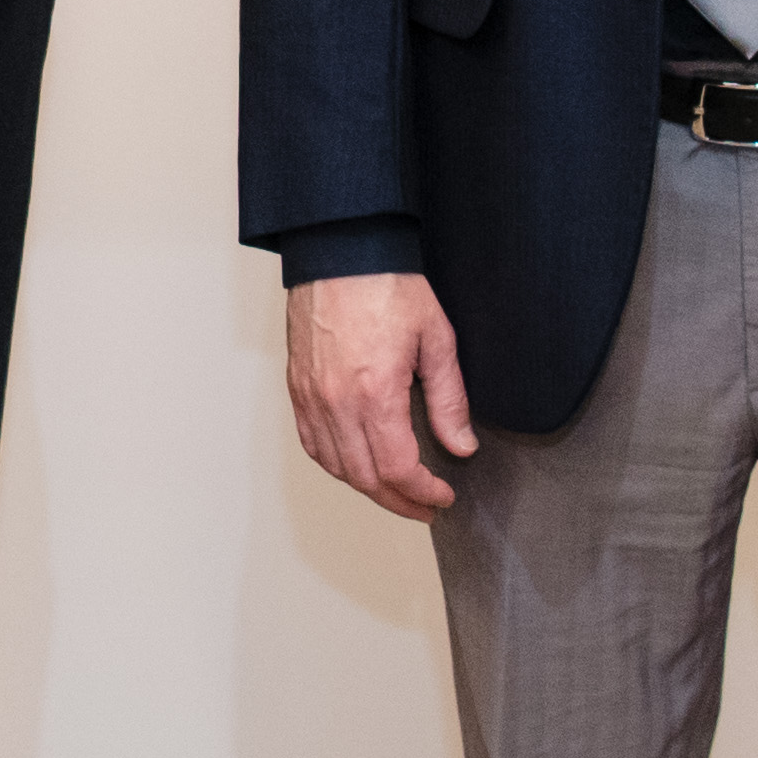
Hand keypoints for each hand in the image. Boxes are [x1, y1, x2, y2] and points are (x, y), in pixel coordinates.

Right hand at [285, 273, 479, 522]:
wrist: (340, 250)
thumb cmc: (386, 284)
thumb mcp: (437, 339)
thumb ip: (449, 400)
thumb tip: (461, 445)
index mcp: (374, 393)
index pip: (398, 469)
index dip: (423, 493)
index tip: (443, 496)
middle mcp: (336, 402)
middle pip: (365, 478)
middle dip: (399, 501)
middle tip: (425, 507)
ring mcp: (311, 397)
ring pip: (336, 467)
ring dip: (368, 487)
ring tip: (396, 492)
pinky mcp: (297, 387)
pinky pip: (312, 443)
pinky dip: (336, 464)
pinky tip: (356, 466)